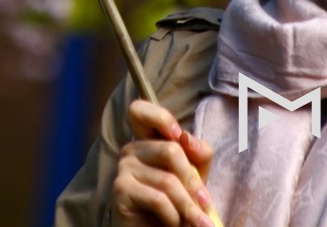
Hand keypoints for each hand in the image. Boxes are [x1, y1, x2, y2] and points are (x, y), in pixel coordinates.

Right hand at [110, 100, 215, 226]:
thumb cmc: (175, 204)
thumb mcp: (194, 175)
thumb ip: (198, 153)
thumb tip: (189, 139)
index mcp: (146, 140)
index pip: (139, 110)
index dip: (160, 118)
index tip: (179, 137)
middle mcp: (131, 150)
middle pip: (171, 150)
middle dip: (193, 182)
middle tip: (205, 204)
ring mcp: (123, 169)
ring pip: (168, 181)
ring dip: (189, 207)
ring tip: (200, 222)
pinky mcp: (120, 191)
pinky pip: (158, 199)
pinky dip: (174, 216)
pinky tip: (175, 224)